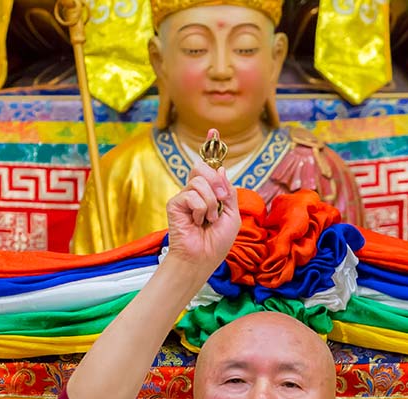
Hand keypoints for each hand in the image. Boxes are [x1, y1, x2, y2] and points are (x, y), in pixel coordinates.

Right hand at [164, 157, 239, 281]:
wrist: (203, 258)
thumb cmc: (217, 241)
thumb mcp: (232, 214)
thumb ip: (228, 191)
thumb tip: (220, 169)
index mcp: (210, 191)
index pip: (210, 165)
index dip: (211, 146)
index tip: (213, 131)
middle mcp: (196, 191)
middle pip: (202, 166)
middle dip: (216, 182)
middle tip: (221, 201)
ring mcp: (184, 196)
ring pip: (199, 181)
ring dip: (210, 202)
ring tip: (209, 219)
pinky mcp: (174, 204)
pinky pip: (191, 195)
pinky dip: (200, 210)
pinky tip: (197, 223)